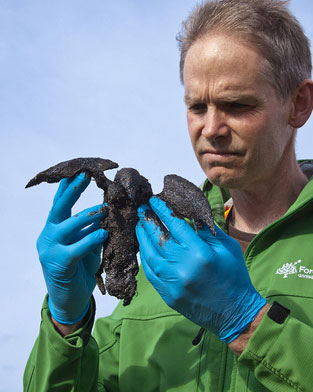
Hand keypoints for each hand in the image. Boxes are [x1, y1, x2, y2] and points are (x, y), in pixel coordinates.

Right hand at [37, 173, 107, 323]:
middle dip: (73, 189)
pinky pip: (77, 247)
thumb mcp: (86, 243)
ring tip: (105, 209)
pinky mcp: (58, 263)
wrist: (70, 300)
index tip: (79, 169)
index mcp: (54, 228)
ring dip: (89, 214)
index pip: (60, 202)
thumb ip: (92, 228)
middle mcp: (48, 235)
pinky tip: (103, 234)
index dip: (69, 186)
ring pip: (70, 225)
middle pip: (60, 207)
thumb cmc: (80, 268)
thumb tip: (108, 210)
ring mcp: (50, 249)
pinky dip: (91, 239)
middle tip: (85, 175)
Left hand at [136, 197, 266, 342]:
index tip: (154, 201)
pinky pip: (151, 274)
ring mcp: (174, 284)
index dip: (162, 211)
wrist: (236, 313)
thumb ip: (207, 230)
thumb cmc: (235, 276)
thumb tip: (189, 214)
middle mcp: (184, 267)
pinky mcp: (169, 296)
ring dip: (143, 239)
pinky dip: (146, 259)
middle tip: (142, 210)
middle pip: (158, 239)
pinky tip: (145, 248)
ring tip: (140, 226)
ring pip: (150, 256)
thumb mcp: (227, 247)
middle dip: (148, 221)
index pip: (175, 225)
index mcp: (200, 253)